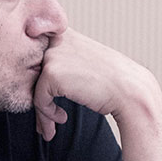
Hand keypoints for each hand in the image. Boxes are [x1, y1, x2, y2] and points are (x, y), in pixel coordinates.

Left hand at [32, 28, 157, 140]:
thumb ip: (61, 64)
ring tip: (51, 127)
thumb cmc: (109, 83)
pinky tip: (62, 118)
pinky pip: (38, 99)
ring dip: (41, 112)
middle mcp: (56, 39)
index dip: (37, 81)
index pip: (36, 57)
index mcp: (64, 33)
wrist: (129, 91)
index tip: (49, 103)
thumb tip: (33, 82)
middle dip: (38, 99)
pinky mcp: (51, 72)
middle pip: (32, 73)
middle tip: (47, 121)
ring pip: (32, 87)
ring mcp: (53, 54)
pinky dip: (47, 114)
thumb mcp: (83, 64)